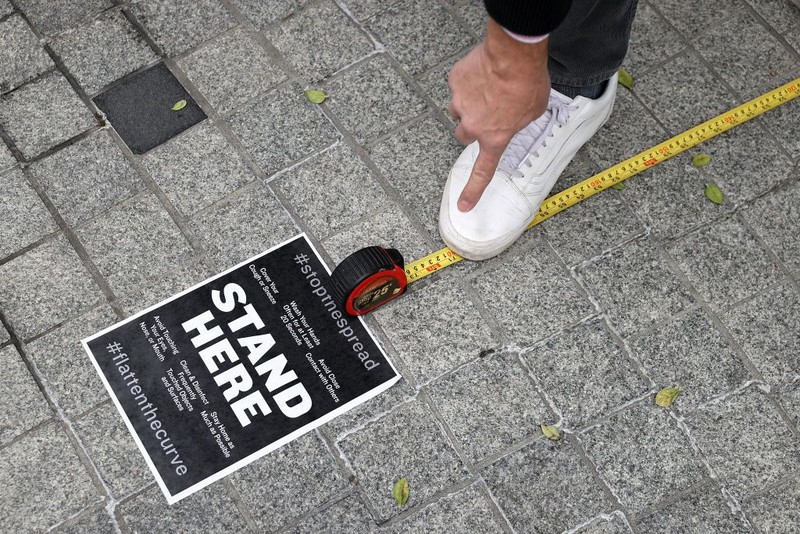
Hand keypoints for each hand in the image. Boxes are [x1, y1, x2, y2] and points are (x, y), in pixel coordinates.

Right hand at [448, 18, 550, 210]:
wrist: (514, 54)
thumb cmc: (528, 82)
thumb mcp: (533, 112)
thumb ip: (518, 121)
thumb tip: (513, 117)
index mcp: (495, 138)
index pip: (483, 172)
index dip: (473, 191)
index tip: (463, 205)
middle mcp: (473, 125)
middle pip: (463, 135)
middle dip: (472, 126)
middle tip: (486, 113)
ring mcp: (460, 102)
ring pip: (459, 108)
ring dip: (470, 103)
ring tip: (488, 87)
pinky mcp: (455, 81)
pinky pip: (459, 84)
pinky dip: (469, 80)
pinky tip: (484, 71)